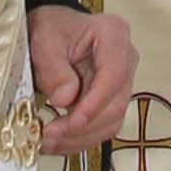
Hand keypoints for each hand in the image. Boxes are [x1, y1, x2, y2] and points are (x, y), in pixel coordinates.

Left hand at [28, 4, 136, 155]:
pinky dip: (79, 138)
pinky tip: (57, 140)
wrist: (53, 30)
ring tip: (48, 141)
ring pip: (111, 120)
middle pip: (115, 103)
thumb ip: (54, 69)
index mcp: (113, 34)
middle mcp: (125, 58)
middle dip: (83, 126)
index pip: (114, 74)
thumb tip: (65, 99)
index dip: (95, 102)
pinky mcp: (111, 100)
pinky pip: (102, 126)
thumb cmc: (52, 29)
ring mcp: (121, 82)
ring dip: (80, 137)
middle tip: (50, 134)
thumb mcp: (45, 42)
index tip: (72, 120)